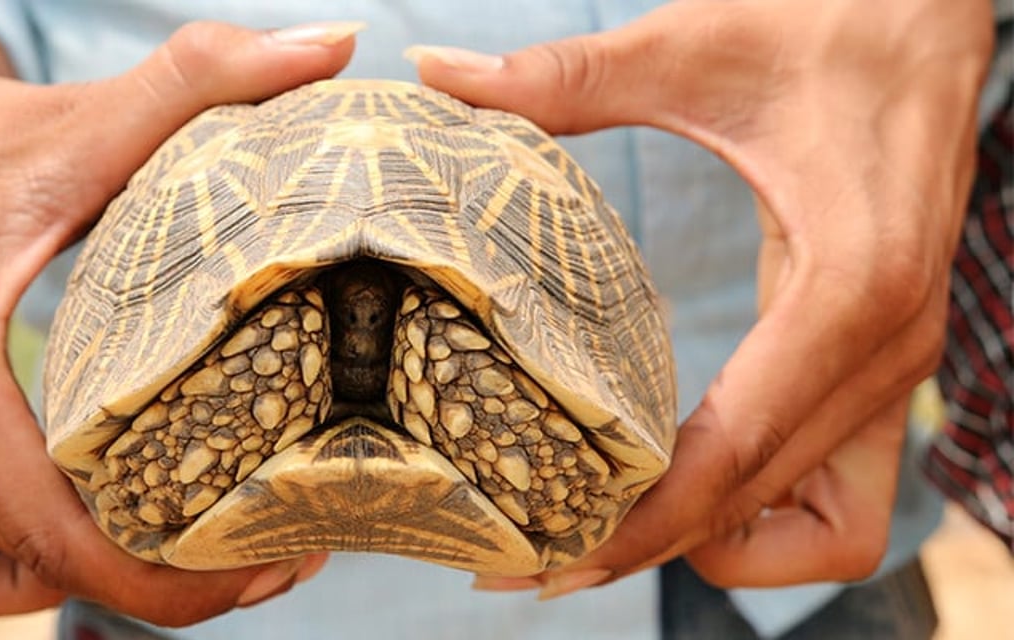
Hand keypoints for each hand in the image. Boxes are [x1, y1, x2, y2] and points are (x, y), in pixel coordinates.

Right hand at [0, 17, 353, 623]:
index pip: (56, 534)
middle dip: (161, 577)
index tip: (269, 565)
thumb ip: (204, 80)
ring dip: (97, 573)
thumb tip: (331, 43)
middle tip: (274, 546)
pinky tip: (117, 510)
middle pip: (43, 568)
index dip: (169, 579)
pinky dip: (40, 550)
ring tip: (209, 537)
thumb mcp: (78, 118)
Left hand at [410, 0, 992, 591]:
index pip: (739, 455)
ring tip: (611, 533)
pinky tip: (692, 485)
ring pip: (828, 526)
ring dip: (728, 545)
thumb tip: (438, 73)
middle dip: (653, 548)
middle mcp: (886, 347)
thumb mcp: (692, 49)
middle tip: (539, 560)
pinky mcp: (882, 357)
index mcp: (847, 286)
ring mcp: (897, 362)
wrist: (932, 12)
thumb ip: (566, 77)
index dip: (641, 528)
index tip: (548, 560)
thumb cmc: (826, 23)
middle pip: (763, 508)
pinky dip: (774, 509)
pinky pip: (842, 484)